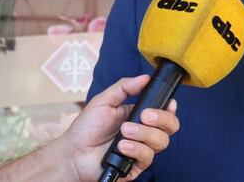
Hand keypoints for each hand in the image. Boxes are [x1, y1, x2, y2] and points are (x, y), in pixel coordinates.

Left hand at [58, 75, 179, 181]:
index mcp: (141, 116)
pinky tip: (122, 146)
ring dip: (144, 134)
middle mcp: (145, 133)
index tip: (168, 102)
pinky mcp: (136, 166)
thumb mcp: (104, 101)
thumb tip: (145, 77)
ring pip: (162, 141)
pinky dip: (136, 149)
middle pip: (171, 126)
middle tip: (145, 115)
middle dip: (162, 118)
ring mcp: (141, 149)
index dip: (170, 108)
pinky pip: (148, 157)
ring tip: (124, 131)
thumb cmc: (86, 128)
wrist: (73, 153)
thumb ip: (124, 87)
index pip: (166, 112)